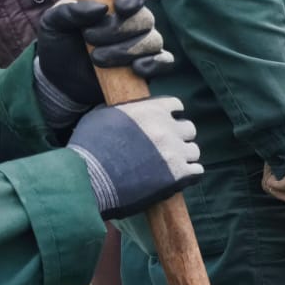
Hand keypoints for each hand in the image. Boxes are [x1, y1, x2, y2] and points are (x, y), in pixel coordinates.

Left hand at [34, 0, 171, 133]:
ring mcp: (143, 44)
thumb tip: (98, 8)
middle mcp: (133, 21)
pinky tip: (135, 69)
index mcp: (113, 2)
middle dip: (118, 30)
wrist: (60, 81)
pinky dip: (154, 64)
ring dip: (125, 50)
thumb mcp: (52, 23)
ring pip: (153, 40)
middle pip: (145, 18)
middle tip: (90, 39)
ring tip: (98, 59)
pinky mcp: (148, 67)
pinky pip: (165, 61)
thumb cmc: (59, 45)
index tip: (120, 8)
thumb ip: (69, 10)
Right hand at [66, 97, 202, 219]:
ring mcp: (174, 152)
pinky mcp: (177, 175)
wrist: (87, 179)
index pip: (176, 105)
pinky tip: (176, 178)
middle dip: (179, 137)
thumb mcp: (102, 116)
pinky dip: (188, 174)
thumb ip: (124, 111)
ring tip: (169, 165)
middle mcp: (166, 128)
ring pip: (194, 151)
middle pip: (189, 129)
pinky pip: (196, 171)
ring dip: (183, 157)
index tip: (166, 124)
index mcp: (150, 110)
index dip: (171, 115)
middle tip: (166, 147)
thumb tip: (129, 112)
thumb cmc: (88, 148)